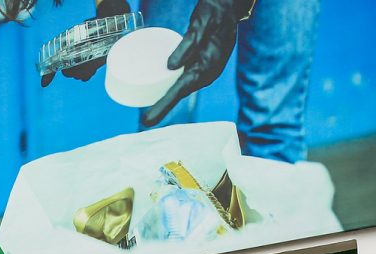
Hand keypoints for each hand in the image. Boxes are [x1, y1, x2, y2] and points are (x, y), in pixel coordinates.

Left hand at [140, 0, 254, 127]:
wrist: (229, 8)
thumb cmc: (214, 14)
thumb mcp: (201, 25)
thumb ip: (188, 45)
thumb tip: (171, 66)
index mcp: (208, 66)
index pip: (181, 89)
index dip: (163, 105)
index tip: (148, 119)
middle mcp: (208, 72)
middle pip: (181, 93)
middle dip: (164, 107)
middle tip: (146, 120)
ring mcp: (206, 70)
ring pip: (184, 88)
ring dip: (168, 100)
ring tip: (151, 112)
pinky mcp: (202, 66)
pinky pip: (185, 80)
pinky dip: (174, 88)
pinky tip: (162, 91)